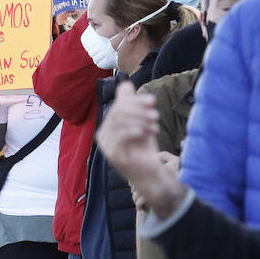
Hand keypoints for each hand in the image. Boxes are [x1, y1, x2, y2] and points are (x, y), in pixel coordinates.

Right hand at [96, 83, 185, 217]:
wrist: (151, 174)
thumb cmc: (145, 148)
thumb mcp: (141, 122)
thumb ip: (132, 105)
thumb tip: (125, 84)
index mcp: (108, 126)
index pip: (118, 105)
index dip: (135, 100)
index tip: (152, 101)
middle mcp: (103, 135)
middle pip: (117, 112)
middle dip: (139, 109)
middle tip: (155, 114)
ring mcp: (107, 146)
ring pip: (119, 122)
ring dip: (140, 120)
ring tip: (155, 125)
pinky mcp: (113, 155)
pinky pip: (121, 136)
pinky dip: (136, 130)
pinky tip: (149, 133)